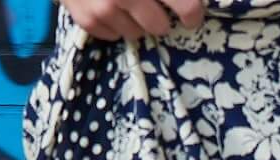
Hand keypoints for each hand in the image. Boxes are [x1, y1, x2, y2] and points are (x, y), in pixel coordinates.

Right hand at [63, 0, 203, 41]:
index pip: (184, 4)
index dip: (192, 12)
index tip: (192, 15)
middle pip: (159, 26)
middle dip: (161, 18)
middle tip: (156, 7)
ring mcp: (105, 10)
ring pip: (135, 34)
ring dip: (136, 22)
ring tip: (128, 4)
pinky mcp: (86, 20)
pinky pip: (112, 36)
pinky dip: (115, 24)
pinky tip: (109, 6)